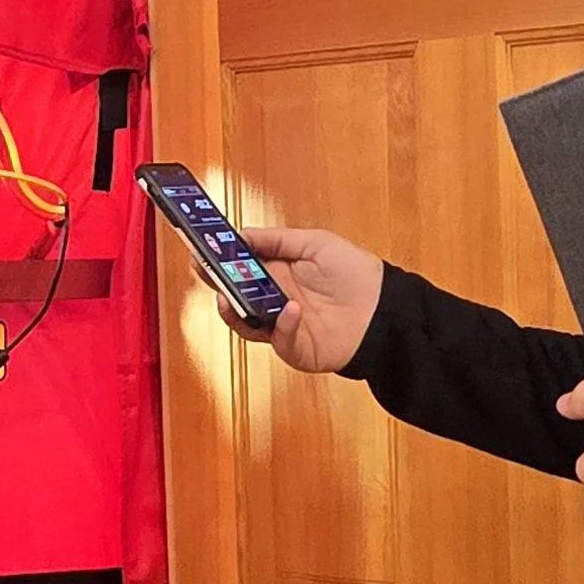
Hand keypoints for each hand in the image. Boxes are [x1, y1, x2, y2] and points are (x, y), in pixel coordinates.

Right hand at [204, 223, 383, 374]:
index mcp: (276, 274)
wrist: (385, 306)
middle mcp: (274, 301)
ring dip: (234, 310)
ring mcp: (282, 326)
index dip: (216, 260)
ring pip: (245, 324)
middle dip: (216, 282)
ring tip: (228, 294)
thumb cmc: (355, 273)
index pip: (236, 268)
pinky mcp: (297, 348)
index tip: (198, 249)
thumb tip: (241, 235)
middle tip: (204, 269)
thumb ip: (276, 240)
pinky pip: (280, 340)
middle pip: (234, 296)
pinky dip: (282, 326)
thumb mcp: (314, 243)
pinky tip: (290, 310)